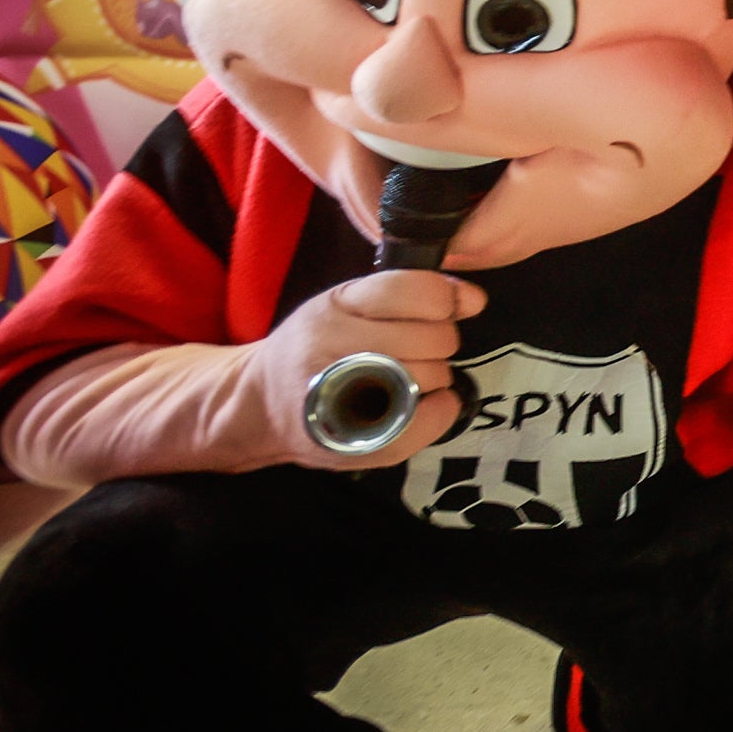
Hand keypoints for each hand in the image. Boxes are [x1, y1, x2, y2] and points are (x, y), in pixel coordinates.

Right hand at [252, 269, 475, 469]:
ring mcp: (345, 398)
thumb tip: (473, 299)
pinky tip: (417, 404)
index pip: (417, 291)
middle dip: (439, 341)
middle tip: (416, 349)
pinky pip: (432, 418)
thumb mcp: (346, 302)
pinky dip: (439, 409)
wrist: (259, 405)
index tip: (440, 311)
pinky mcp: (361, 440)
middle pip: (435, 337)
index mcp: (335, 307)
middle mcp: (335, 347)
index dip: (444, 300)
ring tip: (407, 378)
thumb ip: (408, 292)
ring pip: (434, 375)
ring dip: (435, 376)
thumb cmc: (314, 347)